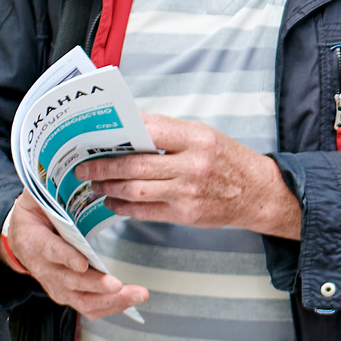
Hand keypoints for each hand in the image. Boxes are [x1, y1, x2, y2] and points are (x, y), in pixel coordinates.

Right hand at [0, 194, 149, 317]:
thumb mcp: (34, 197)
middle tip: (116, 284)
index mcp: (34, 240)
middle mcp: (44, 268)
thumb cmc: (35, 215)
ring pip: (81, 299)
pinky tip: (132, 301)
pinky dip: (110, 307)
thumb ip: (46, 186)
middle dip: (94, 284)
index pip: (49, 251)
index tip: (81, 263)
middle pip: (69, 281)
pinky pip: (88, 306)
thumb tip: (60, 165)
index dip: (65, 257)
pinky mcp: (67, 294)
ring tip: (136, 294)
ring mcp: (56, 284)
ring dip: (110, 301)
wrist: (20, 239)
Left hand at [77, 114, 300, 237]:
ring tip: (94, 185)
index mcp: (197, 139)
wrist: (256, 192)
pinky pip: (145, 211)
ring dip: (109, 188)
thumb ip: (169, 131)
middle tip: (84, 168)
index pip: (150, 131)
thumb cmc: (227, 160)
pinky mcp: (185, 214)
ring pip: (135, 190)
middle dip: (103, 167)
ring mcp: (188, 192)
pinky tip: (113, 202)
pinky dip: (123, 207)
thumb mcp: (204, 135)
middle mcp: (192, 165)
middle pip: (135, 165)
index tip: (98, 136)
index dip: (120, 133)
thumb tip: (128, 126)